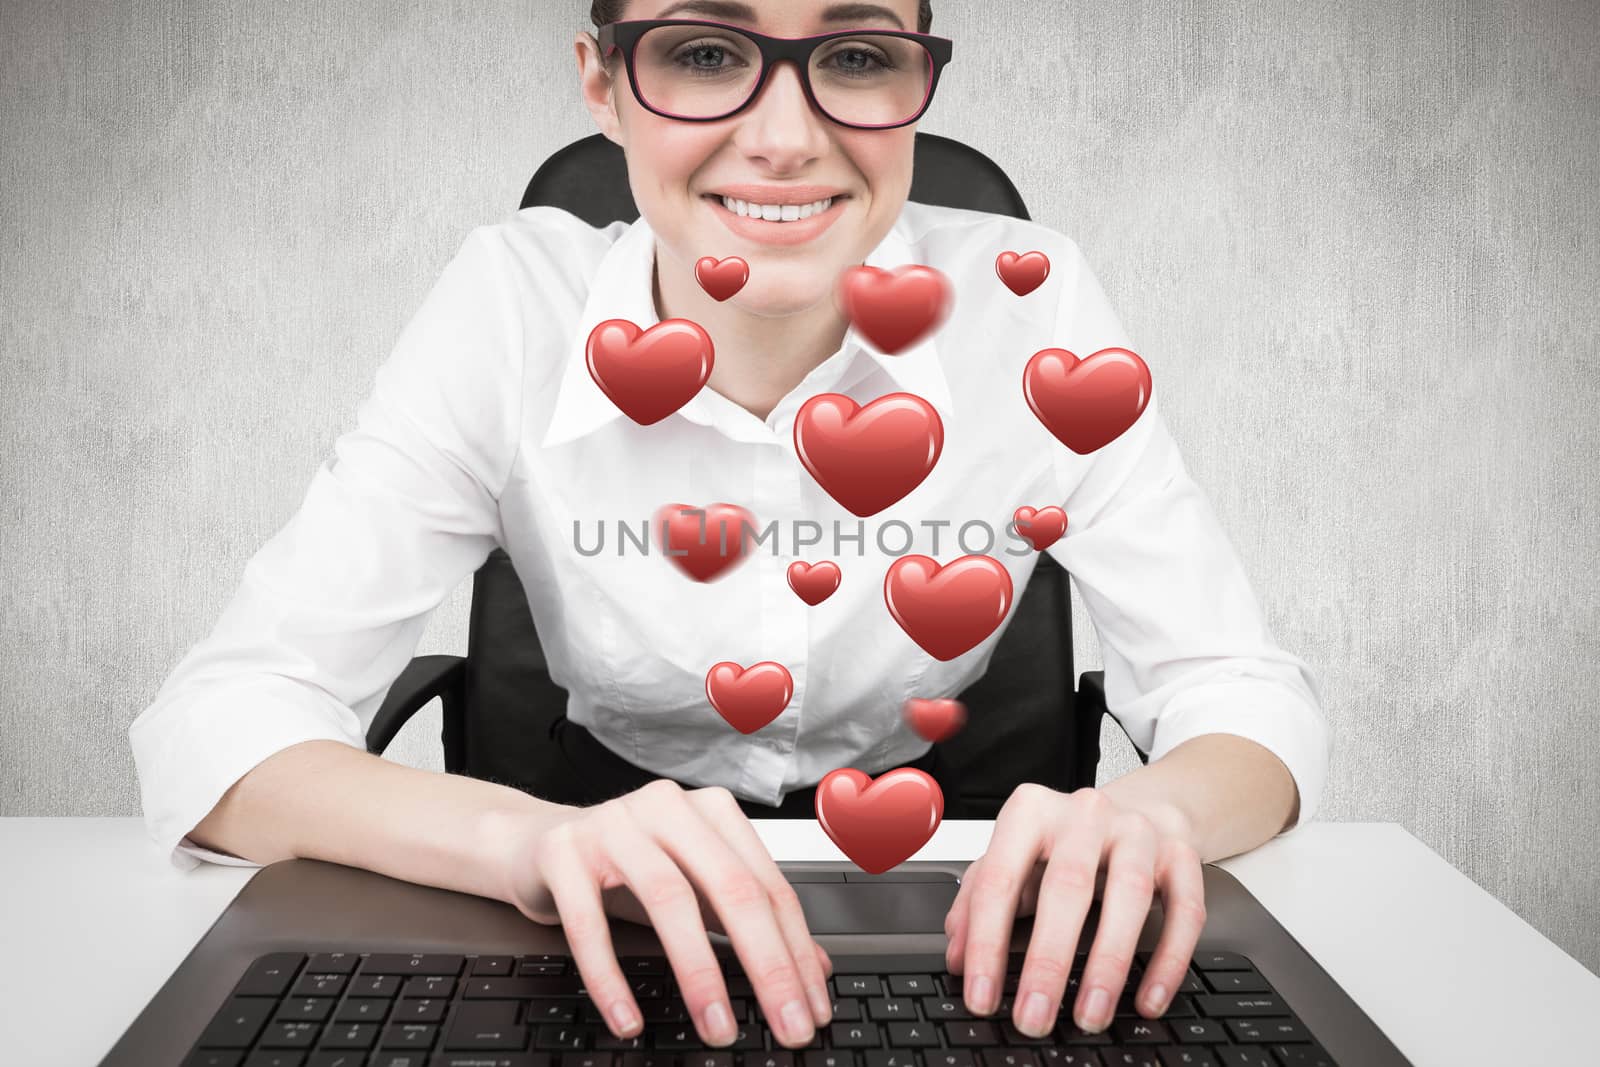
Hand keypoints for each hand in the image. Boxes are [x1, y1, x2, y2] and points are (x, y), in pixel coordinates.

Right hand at [499, 779, 833, 1048]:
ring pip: (668, 900)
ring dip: (698, 974)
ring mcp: (613, 824)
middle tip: (786, 1024)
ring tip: (718, 1028)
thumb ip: (753, 919)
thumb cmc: (627, 868)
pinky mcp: (563, 850)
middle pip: (731, 888)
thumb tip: (815, 969)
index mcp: (711, 811)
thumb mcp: (695, 888)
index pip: (768, 885)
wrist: (537, 843)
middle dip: (766, 965)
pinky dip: (611, 978)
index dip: (795, 950)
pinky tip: (629, 1019)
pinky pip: (589, 922)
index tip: (811, 1006)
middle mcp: (668, 807)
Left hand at [942, 784, 1204, 1035]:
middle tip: (1033, 1017)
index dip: (987, 943)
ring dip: (1108, 964)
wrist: (1139, 808)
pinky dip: (1167, 961)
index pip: (1000, 880)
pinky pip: (1184, 910)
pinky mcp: (1183, 855)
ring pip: (1130, 895)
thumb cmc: (1065, 844)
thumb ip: (978, 903)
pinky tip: (1147, 1000)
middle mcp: (1085, 814)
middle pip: (1067, 887)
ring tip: (1090, 1016)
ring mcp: (1139, 831)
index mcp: (1031, 812)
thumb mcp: (1014, 861)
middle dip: (1048, 962)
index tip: (982, 996)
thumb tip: (958, 957)